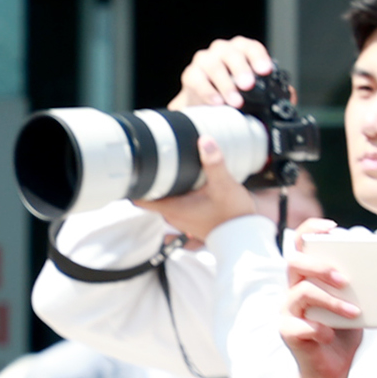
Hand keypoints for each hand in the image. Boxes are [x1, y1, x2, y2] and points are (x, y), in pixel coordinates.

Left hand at [136, 137, 256, 244]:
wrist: (245, 236)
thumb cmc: (233, 215)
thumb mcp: (224, 185)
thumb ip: (214, 163)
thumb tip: (205, 141)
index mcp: (173, 209)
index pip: (140, 200)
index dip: (133, 185)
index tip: (131, 170)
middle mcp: (173, 216)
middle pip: (151, 196)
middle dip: (149, 180)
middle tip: (149, 160)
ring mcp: (181, 220)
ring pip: (164, 200)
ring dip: (163, 187)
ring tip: (167, 167)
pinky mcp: (190, 220)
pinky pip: (175, 205)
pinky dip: (174, 195)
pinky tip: (183, 182)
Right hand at [173, 37, 276, 110]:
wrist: (205, 108)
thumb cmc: (233, 97)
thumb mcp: (255, 96)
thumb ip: (273, 93)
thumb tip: (291, 94)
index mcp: (241, 52)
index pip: (251, 47)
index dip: (259, 57)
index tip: (265, 71)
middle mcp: (222, 52)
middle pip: (232, 53)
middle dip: (241, 69)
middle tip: (248, 85)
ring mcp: (205, 61)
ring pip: (213, 64)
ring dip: (225, 83)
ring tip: (235, 101)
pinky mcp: (190, 75)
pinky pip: (197, 79)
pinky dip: (207, 91)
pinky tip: (217, 103)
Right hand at [279, 222, 364, 377]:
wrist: (331, 372)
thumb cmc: (342, 334)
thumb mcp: (355, 304)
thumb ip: (359, 286)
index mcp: (307, 278)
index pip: (302, 244)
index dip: (312, 230)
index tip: (331, 227)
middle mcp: (293, 290)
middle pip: (295, 262)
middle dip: (321, 266)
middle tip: (345, 278)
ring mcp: (288, 311)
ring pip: (302, 292)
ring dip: (332, 300)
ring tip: (353, 312)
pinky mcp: (288, 332)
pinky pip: (302, 325)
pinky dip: (322, 329)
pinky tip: (331, 335)